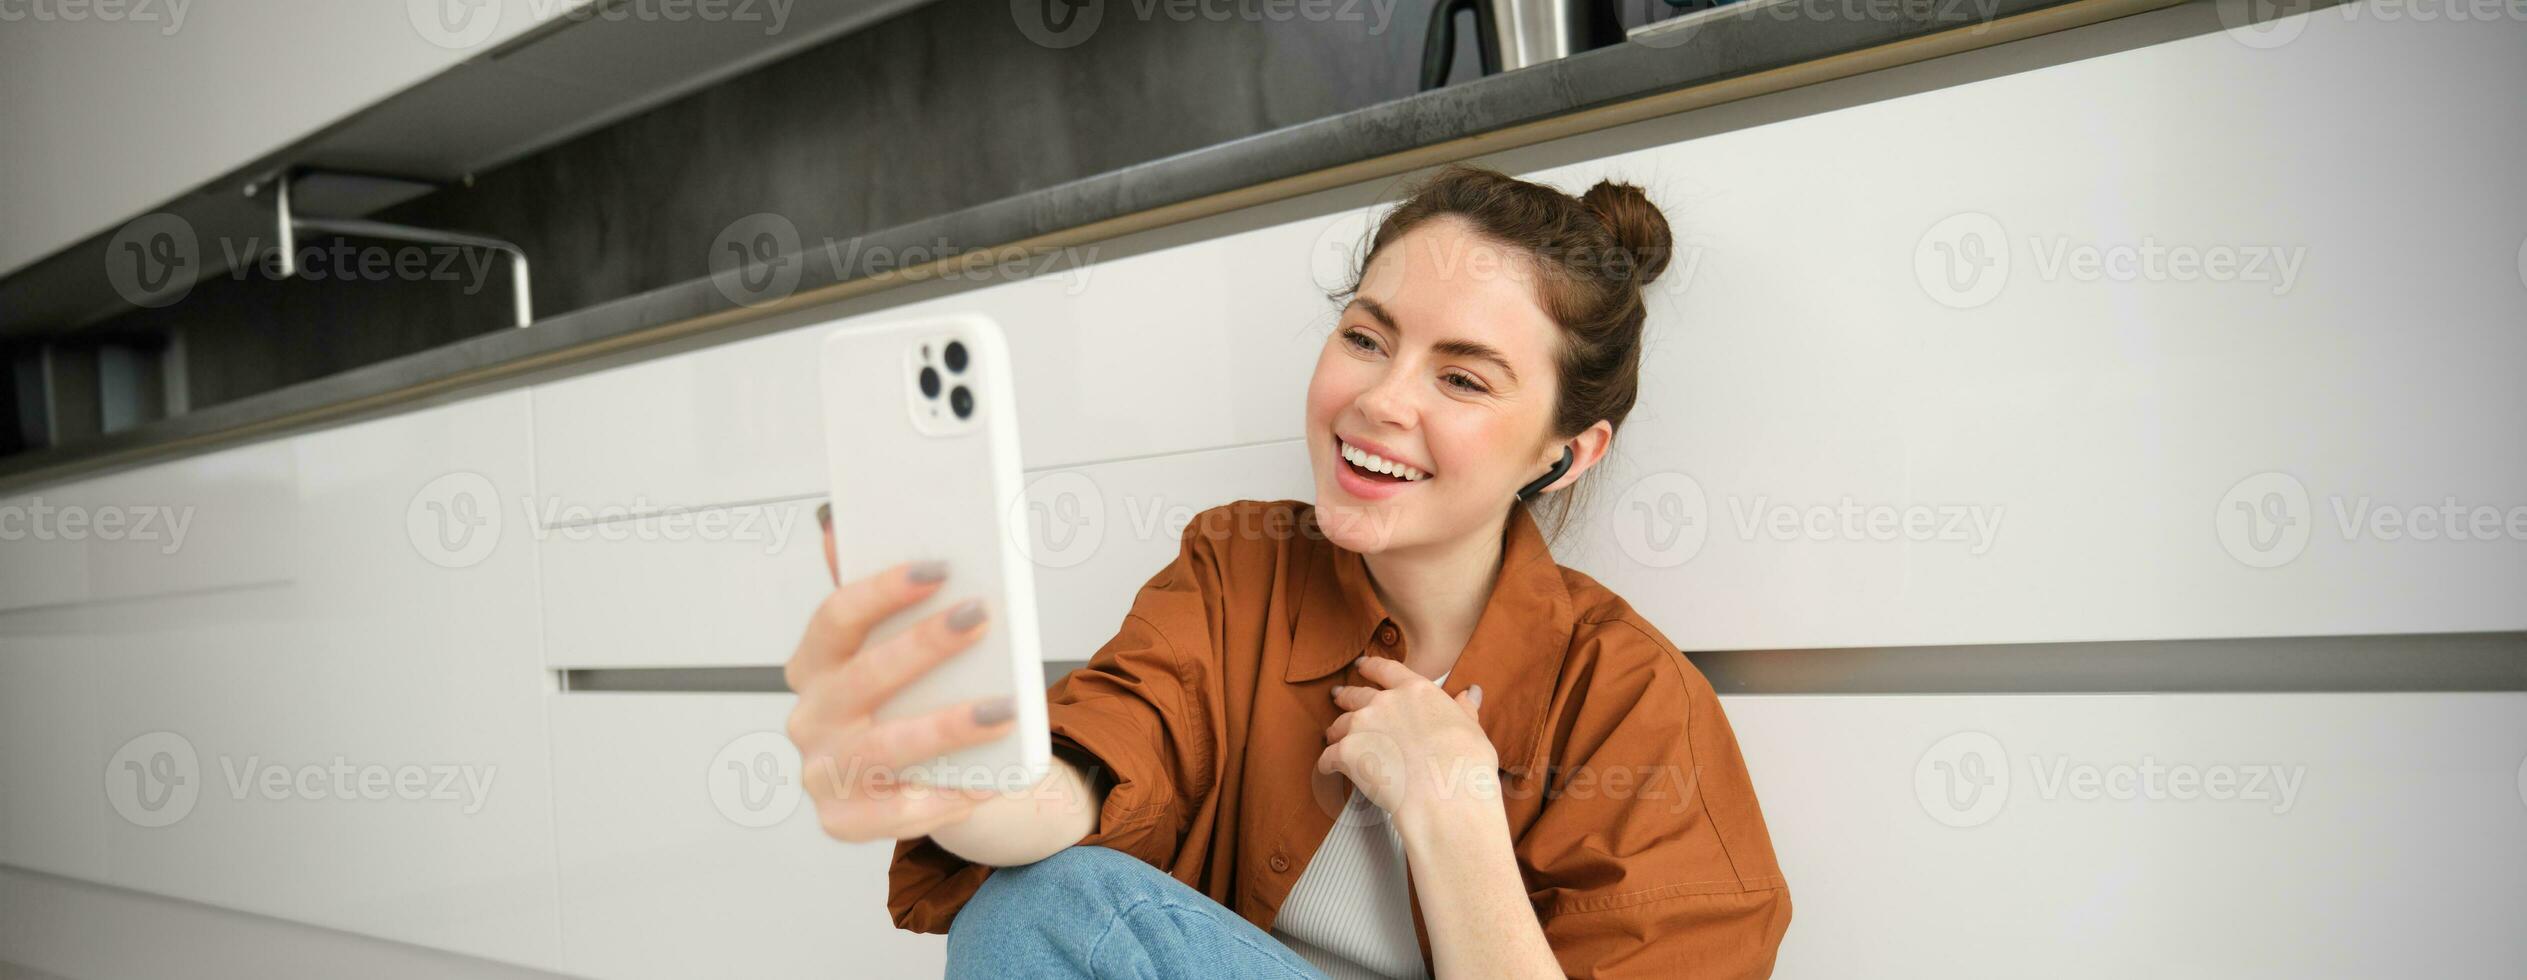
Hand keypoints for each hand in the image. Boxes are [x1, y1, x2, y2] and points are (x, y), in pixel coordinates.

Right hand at [783, 503, 1013, 841]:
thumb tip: (838, 525)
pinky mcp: (842, 820)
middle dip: (923, 646)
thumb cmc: (910, 699)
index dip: (882, 590)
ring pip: (882, 749)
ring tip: (1003, 709)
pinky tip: (985, 781)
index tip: (939, 568)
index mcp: (813, 665)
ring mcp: (822, 773)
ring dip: (945, 727)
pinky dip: (941, 799)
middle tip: (980, 616)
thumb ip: (878, 597)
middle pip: (863, 678)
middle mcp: (810, 718)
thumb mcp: (893, 646)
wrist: (923, 778)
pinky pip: (893, 814)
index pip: (835, 618)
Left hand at [1317, 655, 1498, 824]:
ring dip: (1336, 731)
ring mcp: (1363, 726)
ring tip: (1334, 736)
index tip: (1361, 665)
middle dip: (1345, 695)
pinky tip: (1327, 768)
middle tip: (1337, 695)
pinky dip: (1327, 763)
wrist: (1445, 794)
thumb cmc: (1465, 763)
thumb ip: (1464, 709)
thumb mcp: (1471, 728)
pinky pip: (1329, 757)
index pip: (1387, 669)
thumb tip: (1471, 693)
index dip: (1371, 666)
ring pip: (1340, 724)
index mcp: (1416, 691)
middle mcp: (1385, 702)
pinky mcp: (1347, 753)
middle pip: (1356, 694)